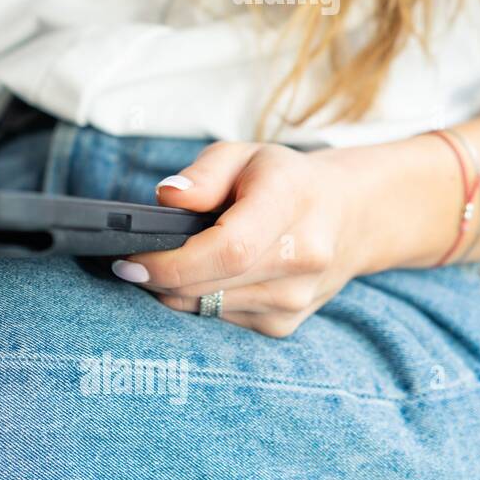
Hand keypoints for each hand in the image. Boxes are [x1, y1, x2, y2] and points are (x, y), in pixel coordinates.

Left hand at [110, 141, 377, 336]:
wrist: (349, 216)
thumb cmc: (283, 180)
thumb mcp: (242, 155)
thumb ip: (202, 173)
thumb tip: (167, 198)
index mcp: (289, 203)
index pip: (227, 250)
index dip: (171, 262)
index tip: (129, 260)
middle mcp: (302, 257)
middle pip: (209, 285)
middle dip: (158, 278)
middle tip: (131, 262)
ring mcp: (296, 298)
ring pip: (208, 307)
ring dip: (175, 290)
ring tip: (169, 262)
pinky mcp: (284, 324)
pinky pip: (220, 319)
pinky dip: (200, 300)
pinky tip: (205, 277)